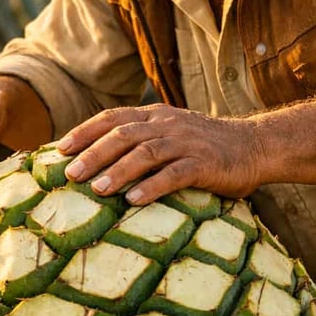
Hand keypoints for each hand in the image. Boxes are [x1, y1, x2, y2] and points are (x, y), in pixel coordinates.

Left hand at [59, 104, 263, 204]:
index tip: (60, 149)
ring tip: (97, 189)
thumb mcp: (171, 132)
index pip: (113, 118)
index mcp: (155, 115)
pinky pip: (175, 174)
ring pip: (145, 153)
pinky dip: (152, 187)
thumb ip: (142, 138)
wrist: (254, 145)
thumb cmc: (205, 145)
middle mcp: (167, 124)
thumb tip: (99, 157)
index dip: (85, 131)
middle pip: (123, 135)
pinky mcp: (204, 163)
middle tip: (70, 174)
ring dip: (118, 171)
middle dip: (93, 154)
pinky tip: (134, 201)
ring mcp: (186, 142)